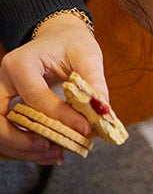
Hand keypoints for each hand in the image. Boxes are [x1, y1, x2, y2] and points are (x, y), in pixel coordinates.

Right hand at [0, 13, 106, 163]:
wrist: (59, 38)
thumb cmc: (72, 44)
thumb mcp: (87, 56)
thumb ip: (94, 82)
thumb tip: (102, 113)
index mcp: (21, 63)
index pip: (36, 96)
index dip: (60, 116)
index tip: (85, 129)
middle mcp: (3, 80)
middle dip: (24, 141)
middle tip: (55, 148)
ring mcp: (2, 95)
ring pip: (0, 131)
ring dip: (25, 149)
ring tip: (57, 155)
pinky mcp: (7, 107)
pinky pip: (10, 131)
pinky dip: (27, 147)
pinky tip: (51, 152)